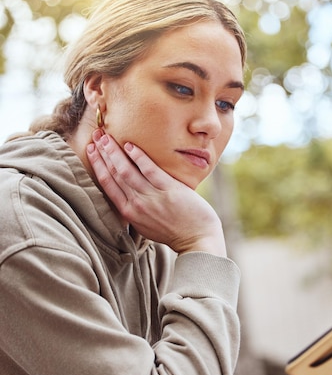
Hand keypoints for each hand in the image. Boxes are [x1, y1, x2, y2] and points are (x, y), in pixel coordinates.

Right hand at [86, 131, 226, 255]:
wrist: (197, 239)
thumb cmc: (174, 231)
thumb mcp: (146, 224)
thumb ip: (135, 209)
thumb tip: (127, 192)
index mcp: (129, 213)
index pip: (107, 184)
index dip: (97, 165)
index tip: (91, 150)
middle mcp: (137, 205)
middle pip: (114, 174)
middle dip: (102, 153)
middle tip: (96, 136)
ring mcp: (152, 197)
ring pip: (127, 171)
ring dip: (115, 152)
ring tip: (107, 137)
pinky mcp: (169, 190)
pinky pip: (150, 170)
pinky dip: (138, 157)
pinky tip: (130, 145)